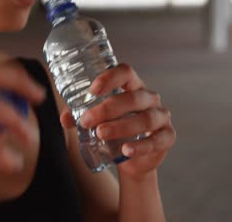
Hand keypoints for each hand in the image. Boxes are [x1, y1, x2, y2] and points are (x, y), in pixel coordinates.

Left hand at [60, 63, 175, 180]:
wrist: (131, 158)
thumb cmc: (113, 129)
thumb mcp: (95, 120)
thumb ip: (79, 116)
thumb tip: (64, 118)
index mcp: (132, 86)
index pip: (125, 72)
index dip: (110, 78)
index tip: (92, 89)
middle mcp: (149, 98)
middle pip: (133, 98)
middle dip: (107, 109)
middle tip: (86, 121)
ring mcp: (161, 117)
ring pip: (145, 119)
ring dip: (121, 126)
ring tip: (100, 134)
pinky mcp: (167, 137)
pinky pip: (156, 140)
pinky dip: (141, 146)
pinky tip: (126, 150)